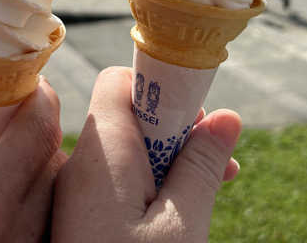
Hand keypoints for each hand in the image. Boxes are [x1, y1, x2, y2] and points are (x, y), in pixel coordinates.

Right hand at [0, 76, 64, 242]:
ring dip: (33, 171)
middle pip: (51, 166)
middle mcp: (13, 241)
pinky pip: (40, 230)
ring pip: (52, 201)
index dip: (37, 102)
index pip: (37, 137)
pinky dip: (29, 206)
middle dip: (33, 134)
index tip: (26, 85)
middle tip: (5, 120)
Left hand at [52, 67, 240, 241]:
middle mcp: (82, 163)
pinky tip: (183, 203)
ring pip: (127, 150)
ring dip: (170, 158)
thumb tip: (228, 114)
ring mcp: (79, 191)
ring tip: (215, 181)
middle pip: (127, 113)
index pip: (119, 82)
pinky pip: (118, 179)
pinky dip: (152, 182)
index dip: (162, 87)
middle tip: (214, 156)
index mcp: (102, 151)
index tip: (200, 114)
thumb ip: (203, 165)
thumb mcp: (183, 225)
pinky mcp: (82, 215)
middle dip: (176, 127)